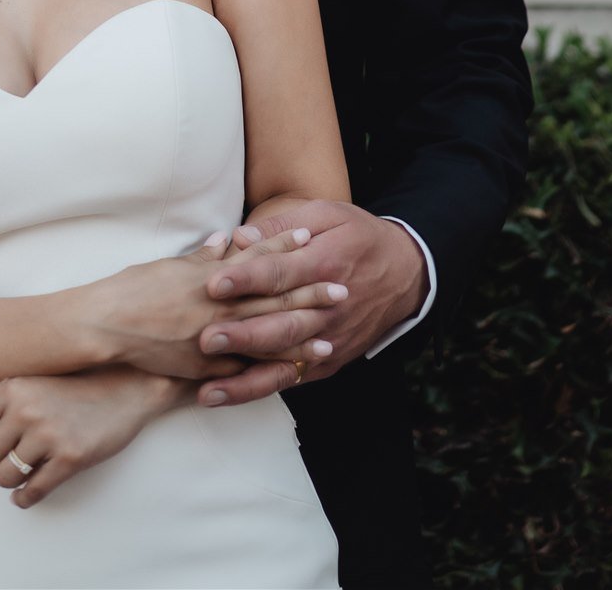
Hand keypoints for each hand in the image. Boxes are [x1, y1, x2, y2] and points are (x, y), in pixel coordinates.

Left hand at [0, 368, 181, 507]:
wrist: (127, 388)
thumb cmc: (76, 386)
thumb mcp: (35, 380)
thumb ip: (2, 398)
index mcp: (13, 387)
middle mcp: (26, 410)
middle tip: (14, 453)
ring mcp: (49, 436)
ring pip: (3, 478)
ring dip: (12, 479)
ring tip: (25, 469)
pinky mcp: (69, 459)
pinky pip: (32, 492)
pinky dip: (25, 498)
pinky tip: (28, 491)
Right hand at [92, 229, 334, 378]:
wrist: (106, 326)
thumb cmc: (132, 289)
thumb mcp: (170, 264)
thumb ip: (202, 257)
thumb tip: (224, 241)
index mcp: (210, 276)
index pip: (256, 259)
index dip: (285, 249)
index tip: (311, 239)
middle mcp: (218, 305)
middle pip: (271, 298)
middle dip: (308, 293)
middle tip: (342, 289)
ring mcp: (214, 338)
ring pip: (266, 336)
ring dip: (300, 335)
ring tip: (330, 336)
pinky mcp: (205, 367)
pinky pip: (246, 371)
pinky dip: (271, 371)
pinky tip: (293, 373)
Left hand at [195, 202, 429, 408]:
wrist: (406, 273)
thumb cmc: (359, 236)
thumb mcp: (328, 214)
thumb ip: (282, 227)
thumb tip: (240, 237)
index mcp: (324, 264)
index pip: (279, 273)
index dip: (246, 278)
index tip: (213, 283)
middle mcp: (327, 308)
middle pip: (280, 324)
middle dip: (242, 335)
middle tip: (205, 339)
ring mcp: (330, 338)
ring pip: (285, 361)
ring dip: (246, 378)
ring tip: (209, 388)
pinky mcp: (331, 360)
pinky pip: (295, 377)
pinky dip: (264, 389)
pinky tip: (232, 397)